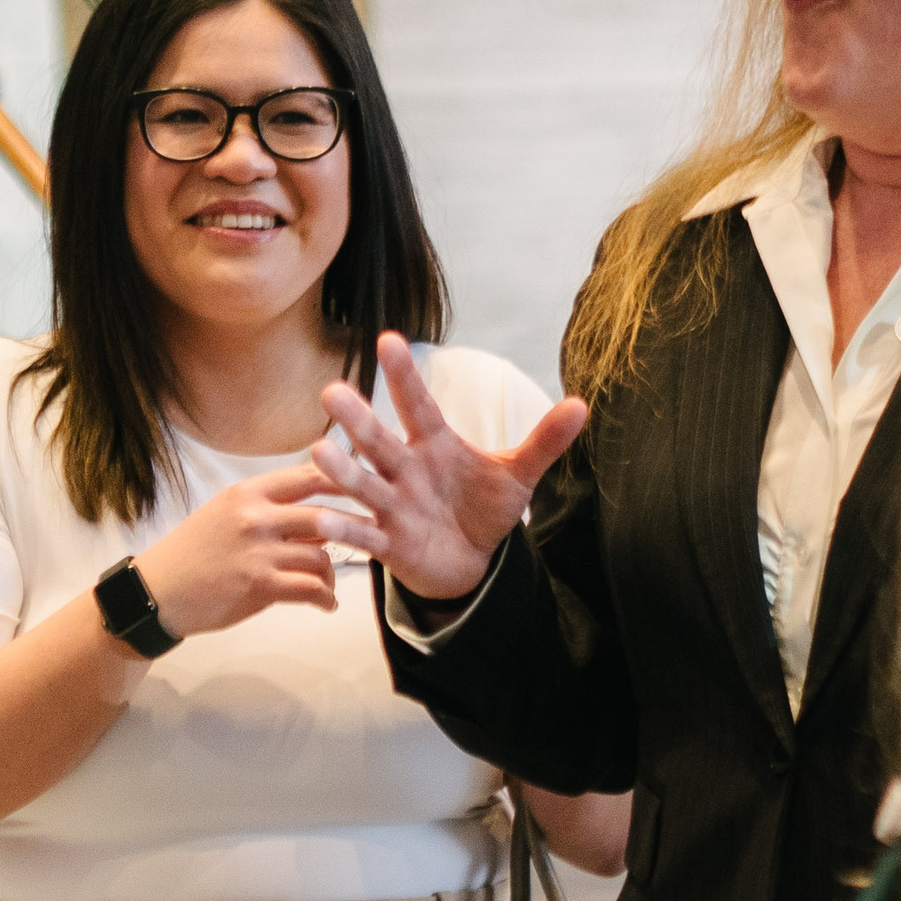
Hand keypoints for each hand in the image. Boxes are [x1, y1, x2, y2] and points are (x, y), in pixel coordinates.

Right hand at [131, 463, 355, 642]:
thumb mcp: (224, 515)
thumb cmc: (192, 554)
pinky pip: (312, 588)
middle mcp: (255, 516)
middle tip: (369, 541)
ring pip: (321, 556)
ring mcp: (258, 551)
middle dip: (353, 531)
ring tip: (326, 586)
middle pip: (325, 516)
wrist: (158, 593)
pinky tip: (325, 605)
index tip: (365, 491)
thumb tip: (316, 514)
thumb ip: (267, 510)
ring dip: (331, 574)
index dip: (344, 482)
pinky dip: (325, 599)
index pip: (309, 477)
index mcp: (247, 493)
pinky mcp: (260, 585)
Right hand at [312, 331, 588, 603]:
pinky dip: (344, 530)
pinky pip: (363, 535)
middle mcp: (405, 470)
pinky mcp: (388, 544)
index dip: (404, 376)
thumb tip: (581, 404)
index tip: (389, 340)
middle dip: (357, 420)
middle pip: (380, 442)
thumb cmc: (483, 509)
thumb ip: (544, 441)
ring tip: (320, 450)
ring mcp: (393, 507)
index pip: (418, 406)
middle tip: (333, 392)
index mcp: (434, 445)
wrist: (467, 560)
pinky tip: (323, 521)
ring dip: (344, 470)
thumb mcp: (517, 475)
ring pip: (365, 485)